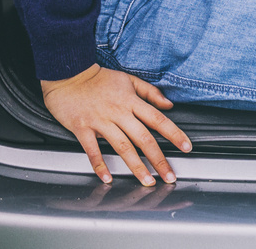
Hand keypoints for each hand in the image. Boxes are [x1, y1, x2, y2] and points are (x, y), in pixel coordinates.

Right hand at [40, 64, 191, 184]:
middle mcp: (119, 113)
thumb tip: (169, 105)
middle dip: (159, 159)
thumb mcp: (129, 80)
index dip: (174, 134)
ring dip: (136, 167)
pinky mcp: (82, 128)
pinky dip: (100, 165)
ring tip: (147, 181)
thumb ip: (150, 92)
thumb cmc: (99, 78)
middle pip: (144, 138)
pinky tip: (107, 178)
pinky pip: (92, 150)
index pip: (158, 120)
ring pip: (122, 147)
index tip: (186, 147)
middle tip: (169, 176)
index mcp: (131, 101)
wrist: (69, 73)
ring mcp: (100, 121)